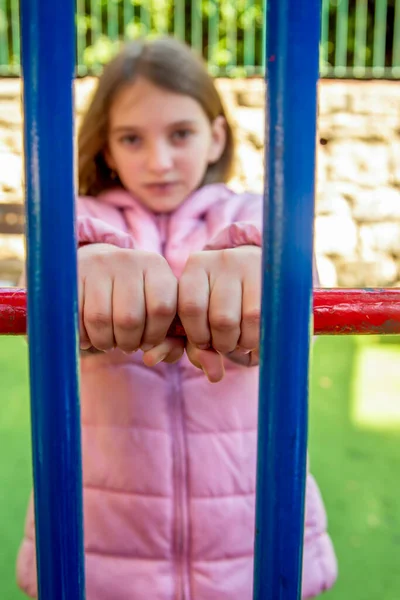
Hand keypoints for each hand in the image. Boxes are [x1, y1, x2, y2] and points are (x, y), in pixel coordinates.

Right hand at [78, 244, 178, 356]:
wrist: (100, 265)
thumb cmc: (137, 296)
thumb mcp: (157, 306)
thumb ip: (170, 338)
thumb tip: (152, 358)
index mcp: (156, 266)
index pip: (162, 308)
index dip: (155, 335)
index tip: (148, 342)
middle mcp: (128, 260)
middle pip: (129, 318)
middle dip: (128, 342)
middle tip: (127, 345)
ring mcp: (98, 265)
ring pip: (100, 319)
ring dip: (104, 341)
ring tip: (109, 341)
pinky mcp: (73, 274)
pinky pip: (75, 316)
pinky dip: (82, 335)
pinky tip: (90, 336)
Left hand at [178, 246, 260, 381]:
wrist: (263, 273)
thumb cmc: (225, 303)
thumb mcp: (203, 320)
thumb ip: (194, 347)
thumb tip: (196, 372)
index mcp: (195, 268)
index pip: (190, 308)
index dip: (199, 335)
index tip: (205, 342)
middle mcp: (220, 259)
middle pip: (220, 318)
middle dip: (223, 343)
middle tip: (226, 344)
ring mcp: (249, 265)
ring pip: (244, 321)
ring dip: (241, 343)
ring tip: (240, 340)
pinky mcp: (270, 278)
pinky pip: (262, 321)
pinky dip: (257, 339)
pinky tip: (255, 336)